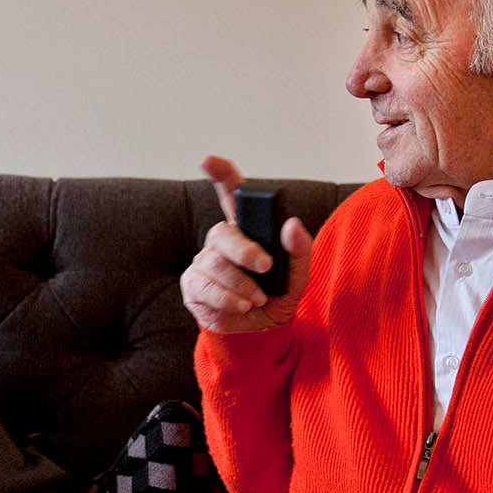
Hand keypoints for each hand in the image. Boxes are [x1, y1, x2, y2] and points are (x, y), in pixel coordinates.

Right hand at [181, 155, 313, 333]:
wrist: (262, 331)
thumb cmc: (278, 294)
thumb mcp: (298, 275)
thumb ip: (299, 250)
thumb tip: (291, 226)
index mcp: (247, 229)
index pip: (230, 194)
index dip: (220, 174)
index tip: (207, 161)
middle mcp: (222, 242)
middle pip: (222, 232)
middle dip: (244, 250)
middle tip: (264, 267)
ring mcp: (204, 263)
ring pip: (213, 262)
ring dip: (239, 283)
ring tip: (256, 299)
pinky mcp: (193, 286)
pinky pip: (204, 287)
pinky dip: (226, 299)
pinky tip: (242, 306)